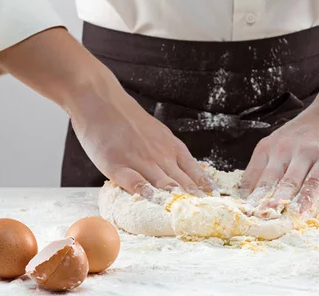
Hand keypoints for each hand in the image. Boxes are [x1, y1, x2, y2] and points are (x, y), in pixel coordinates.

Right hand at [0, 27, 215, 197]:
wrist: (100, 100)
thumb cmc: (128, 119)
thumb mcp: (158, 133)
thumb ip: (171, 152)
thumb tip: (187, 172)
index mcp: (172, 147)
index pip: (196, 173)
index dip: (206, 191)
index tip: (218, 206)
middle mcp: (160, 155)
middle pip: (184, 183)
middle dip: (197, 202)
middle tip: (208, 218)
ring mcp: (140, 160)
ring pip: (164, 184)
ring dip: (177, 201)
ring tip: (189, 216)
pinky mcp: (117, 165)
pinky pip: (134, 182)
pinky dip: (145, 192)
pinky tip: (152, 202)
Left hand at [239, 100, 318, 212]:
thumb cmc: (310, 131)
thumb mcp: (282, 142)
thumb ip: (272, 165)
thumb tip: (257, 196)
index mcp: (267, 147)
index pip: (250, 177)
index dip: (244, 199)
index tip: (239, 217)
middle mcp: (282, 149)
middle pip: (266, 182)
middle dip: (257, 204)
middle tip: (249, 223)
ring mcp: (305, 152)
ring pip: (288, 183)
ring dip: (278, 203)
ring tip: (270, 221)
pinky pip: (314, 181)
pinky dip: (306, 198)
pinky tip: (300, 211)